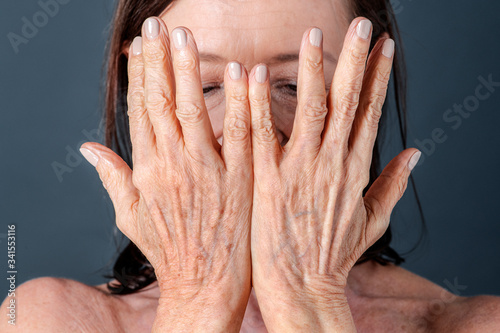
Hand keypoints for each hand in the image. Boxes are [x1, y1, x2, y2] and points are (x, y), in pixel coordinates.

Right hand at [80, 17, 252, 331]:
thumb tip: (87, 148)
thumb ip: (111, 177)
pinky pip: (241, 134)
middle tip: (160, 26)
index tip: (142, 46)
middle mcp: (174, 164)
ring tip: (189, 37)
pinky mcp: (241, 179)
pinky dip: (241, 101)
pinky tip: (242, 72)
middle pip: (163, 101)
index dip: (140, 75)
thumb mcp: (130, 216)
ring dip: (192, 70)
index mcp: (148, 170)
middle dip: (161, 60)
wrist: (204, 286)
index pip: (141, 110)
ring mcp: (208, 170)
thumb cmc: (169, 252)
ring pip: (197, 109)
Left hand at [249, 17, 420, 330]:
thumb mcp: (373, 220)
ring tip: (314, 35)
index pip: (370, 111)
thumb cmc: (333, 257)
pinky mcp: (269, 180)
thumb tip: (416, 153)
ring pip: (310, 109)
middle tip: (361, 25)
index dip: (378, 76)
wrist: (303, 289)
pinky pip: (263, 134)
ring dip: (312, 69)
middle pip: (348, 100)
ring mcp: (301, 169)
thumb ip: (394, 184)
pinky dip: (259, 104)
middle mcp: (332, 163)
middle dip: (356, 59)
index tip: (383, 46)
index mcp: (356, 169)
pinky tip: (254, 74)